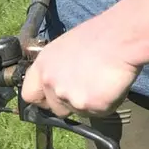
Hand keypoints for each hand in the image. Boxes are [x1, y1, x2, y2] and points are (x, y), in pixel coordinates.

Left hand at [19, 21, 138, 117]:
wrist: (120, 39)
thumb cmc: (98, 36)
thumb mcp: (65, 48)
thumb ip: (57, 69)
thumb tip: (60, 82)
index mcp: (43, 66)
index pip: (29, 94)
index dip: (42, 98)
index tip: (52, 98)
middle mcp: (51, 83)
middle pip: (55, 108)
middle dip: (69, 103)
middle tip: (87, 87)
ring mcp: (69, 97)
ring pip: (78, 111)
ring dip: (89, 103)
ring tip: (102, 81)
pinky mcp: (89, 106)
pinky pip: (98, 112)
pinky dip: (106, 103)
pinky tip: (111, 85)